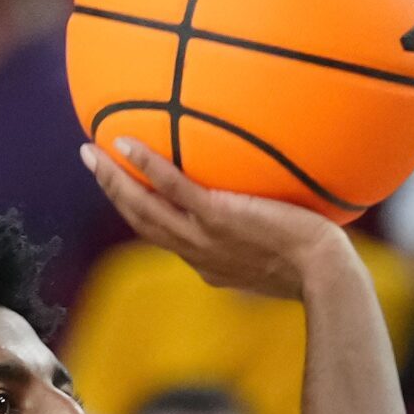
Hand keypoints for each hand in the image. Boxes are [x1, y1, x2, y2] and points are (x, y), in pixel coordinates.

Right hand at [81, 137, 352, 298]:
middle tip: (91, 162)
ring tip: (91, 152)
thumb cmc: (317, 263)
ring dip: (112, 181)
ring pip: (144, 209)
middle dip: (113, 193)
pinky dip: (144, 165)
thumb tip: (272, 209)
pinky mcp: (215, 218)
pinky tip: (125, 142)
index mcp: (209, 263)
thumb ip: (269, 235)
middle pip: (142, 221)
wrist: (323, 272)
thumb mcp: (285, 255)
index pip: (167, 236)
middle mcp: (198, 253)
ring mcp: (203, 237)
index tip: (127, 192)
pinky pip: (170, 187)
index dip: (142, 213)